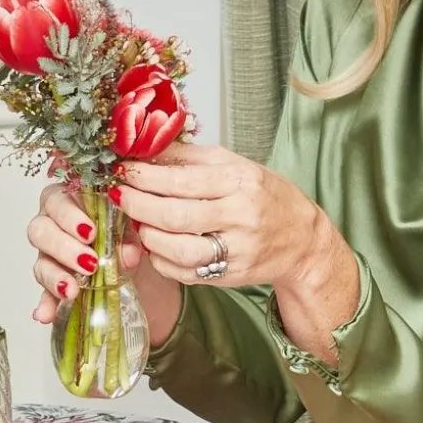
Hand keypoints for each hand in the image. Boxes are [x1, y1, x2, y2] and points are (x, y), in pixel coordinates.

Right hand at [27, 183, 183, 344]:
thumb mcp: (134, 229)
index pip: (57, 200)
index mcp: (70, 201)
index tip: (90, 232)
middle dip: (63, 247)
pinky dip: (46, 304)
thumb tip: (128, 255)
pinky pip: (45, 294)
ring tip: (72, 290)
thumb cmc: (128, 235)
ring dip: (55, 276)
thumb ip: (128, 236)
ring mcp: (51, 256)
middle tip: (88, 262)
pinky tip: (45, 314)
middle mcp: (53, 225)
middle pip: (41, 230)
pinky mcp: (55, 283)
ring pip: (40, 262)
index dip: (68, 216)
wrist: (141, 266)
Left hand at [113, 143, 360, 364]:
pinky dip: (160, 260)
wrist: (303, 240)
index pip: (180, 180)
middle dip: (137, 205)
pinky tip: (154, 245)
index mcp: (240, 182)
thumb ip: (189, 158)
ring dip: (146, 236)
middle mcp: (240, 217)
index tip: (122, 170)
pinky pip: (184, 273)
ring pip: (176, 250)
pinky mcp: (230, 276)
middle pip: (174, 215)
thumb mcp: (234, 165)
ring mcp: (236, 250)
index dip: (144, 176)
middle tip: (119, 195)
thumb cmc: (264, 196)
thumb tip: (144, 146)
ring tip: (137, 222)